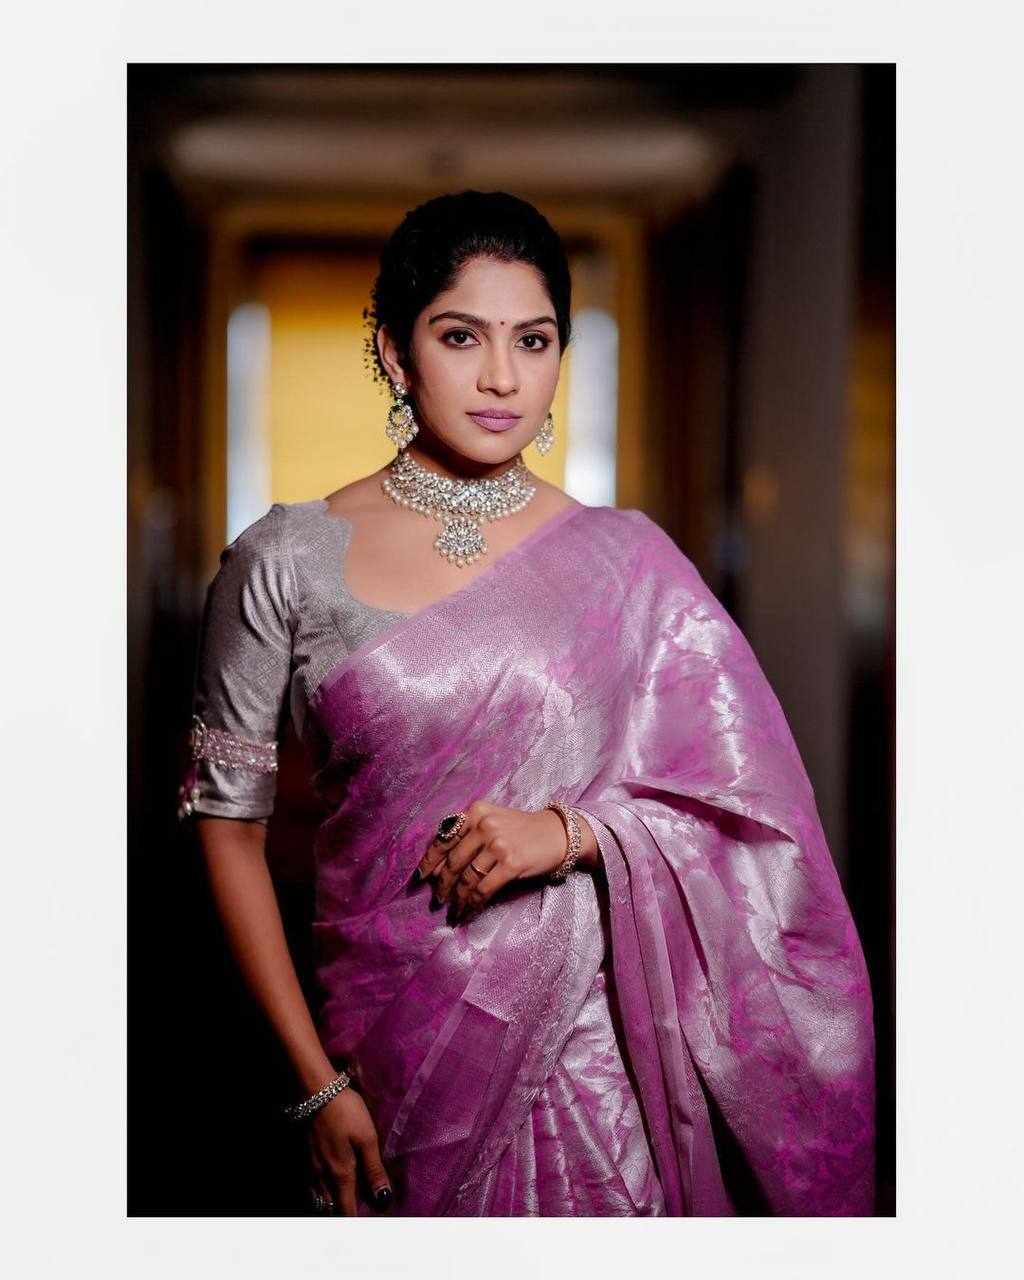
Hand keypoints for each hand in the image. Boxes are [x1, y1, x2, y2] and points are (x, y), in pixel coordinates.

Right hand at [306, 1085, 392, 1215]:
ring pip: (320, 1201)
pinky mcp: (306, 1158)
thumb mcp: (366, 1137)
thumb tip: (383, 1199)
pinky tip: (330, 1187)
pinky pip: (313, 1188)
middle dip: (344, 1217)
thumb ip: (373, 1169)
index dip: (356, 1225)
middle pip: (331, 1211)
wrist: (314, 1090)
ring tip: (346, 1205)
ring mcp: (311, 1169)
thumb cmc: (345, 1112)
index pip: (347, 1213)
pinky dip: (322, 1195)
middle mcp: (323, 1178)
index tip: (366, 1228)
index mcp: (341, 1175)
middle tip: (358, 1217)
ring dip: (332, 1208)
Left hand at [415, 800, 569, 921]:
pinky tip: (469, 911)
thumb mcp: (492, 820)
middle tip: (438, 900)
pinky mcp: (511, 864)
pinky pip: (484, 889)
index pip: (443, 838)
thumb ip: (466, 835)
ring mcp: (498, 844)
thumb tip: (436, 866)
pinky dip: (473, 903)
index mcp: (475, 812)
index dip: (429, 861)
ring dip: (457, 899)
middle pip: (453, 862)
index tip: (421, 877)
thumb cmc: (521, 830)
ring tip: (453, 910)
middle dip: (442, 885)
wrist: (557, 834)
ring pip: (467, 879)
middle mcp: (485, 825)